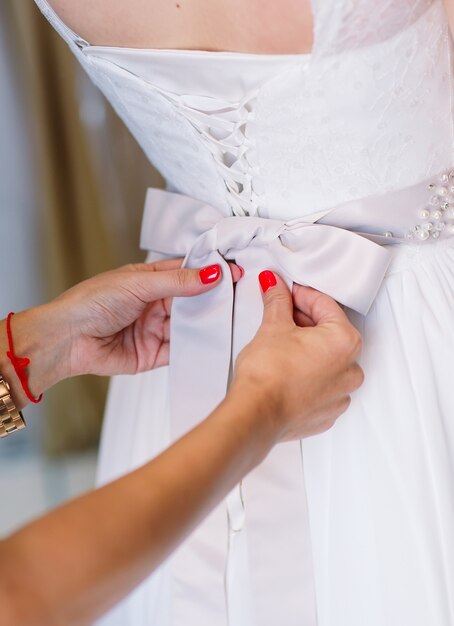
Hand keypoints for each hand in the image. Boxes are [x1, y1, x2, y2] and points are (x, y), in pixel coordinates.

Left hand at [55, 259, 240, 376]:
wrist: (67, 340)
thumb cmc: (91, 303)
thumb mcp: (138, 284)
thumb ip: (177, 281)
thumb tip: (211, 273)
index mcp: (148, 280)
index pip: (186, 272)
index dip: (210, 271)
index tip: (234, 271)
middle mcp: (154, 304)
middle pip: (192, 300)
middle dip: (213, 298)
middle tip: (239, 297)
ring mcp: (155, 329)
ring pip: (190, 325)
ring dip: (207, 323)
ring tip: (231, 320)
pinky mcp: (154, 354)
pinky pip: (181, 350)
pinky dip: (196, 347)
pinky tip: (211, 343)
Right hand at [230, 271, 363, 442]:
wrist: (256, 414)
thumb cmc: (268, 374)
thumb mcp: (273, 326)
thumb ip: (278, 301)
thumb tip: (276, 287)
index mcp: (344, 341)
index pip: (325, 306)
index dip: (302, 295)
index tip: (287, 293)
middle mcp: (350, 369)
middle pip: (330, 333)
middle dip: (305, 321)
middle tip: (281, 314)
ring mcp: (340, 395)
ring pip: (328, 361)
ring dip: (309, 349)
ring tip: (282, 345)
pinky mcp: (326, 413)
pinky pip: (323, 386)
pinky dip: (309, 375)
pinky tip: (287, 371)